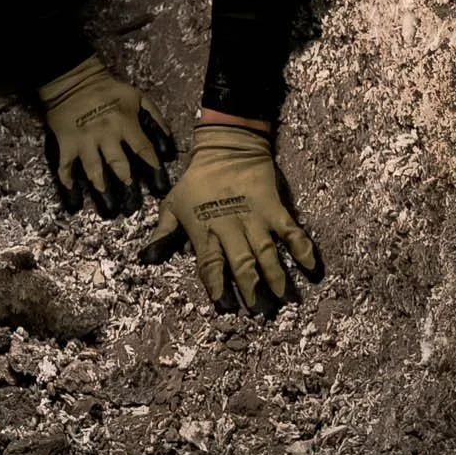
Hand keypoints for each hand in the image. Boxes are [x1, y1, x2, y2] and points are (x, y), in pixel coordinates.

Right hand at [37, 55, 174, 217]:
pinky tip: (74, 198)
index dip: (153, 167)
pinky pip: (65, 167)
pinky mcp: (67, 144)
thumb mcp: (138, 97)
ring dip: (101, 188)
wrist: (74, 81)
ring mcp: (85, 141)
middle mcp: (106, 135)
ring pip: (93, 169)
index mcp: (125, 123)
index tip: (161, 186)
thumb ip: (155, 117)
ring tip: (109, 206)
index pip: (143, 149)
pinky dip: (68, 183)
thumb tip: (167, 143)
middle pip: (118, 164)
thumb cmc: (109, 90)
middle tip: (133, 204)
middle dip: (127, 184)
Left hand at [140, 123, 321, 314]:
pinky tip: (311, 267)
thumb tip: (145, 258)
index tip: (222, 303)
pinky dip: (302, 248)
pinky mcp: (274, 207)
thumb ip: (162, 232)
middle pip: (241, 263)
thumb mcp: (173, 203)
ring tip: (282, 297)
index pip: (210, 263)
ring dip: (274, 276)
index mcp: (205, 229)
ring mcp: (254, 218)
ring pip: (266, 252)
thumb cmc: (197, 178)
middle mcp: (231, 227)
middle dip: (249, 288)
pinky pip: (290, 230)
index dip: (216, 284)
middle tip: (257, 309)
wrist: (227, 145)